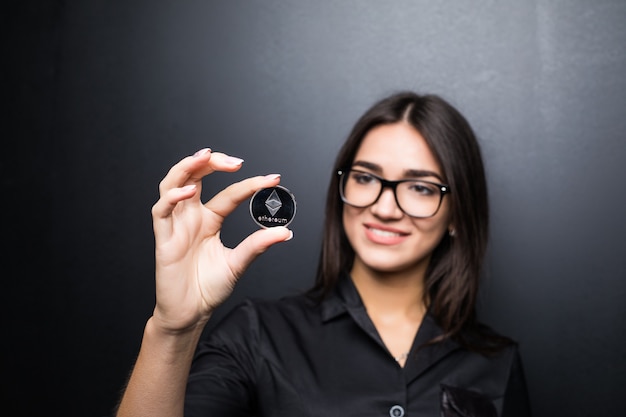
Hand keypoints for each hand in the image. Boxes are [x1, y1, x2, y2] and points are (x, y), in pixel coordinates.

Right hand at [150, 148, 291, 332]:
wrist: (190, 313)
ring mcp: (176, 225)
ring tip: (205, 157)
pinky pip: (161, 211)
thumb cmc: (208, 288)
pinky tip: (188, 192)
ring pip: (173, 185)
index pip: (229, 193)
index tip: (273, 179)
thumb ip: (257, 245)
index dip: (250, 184)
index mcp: (209, 220)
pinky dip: (172, 198)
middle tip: (234, 161)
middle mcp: (191, 217)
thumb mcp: (238, 263)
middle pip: (196, 176)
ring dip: (186, 168)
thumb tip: (285, 232)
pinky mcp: (163, 239)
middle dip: (211, 162)